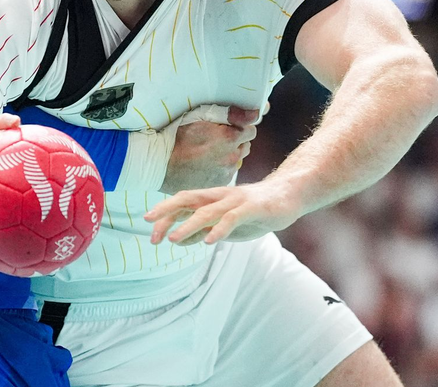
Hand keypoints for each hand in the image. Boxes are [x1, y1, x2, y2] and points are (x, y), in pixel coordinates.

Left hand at [144, 178, 300, 246]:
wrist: (289, 195)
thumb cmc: (254, 211)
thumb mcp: (225, 225)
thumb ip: (204, 230)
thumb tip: (178, 239)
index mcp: (212, 198)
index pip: (182, 202)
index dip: (164, 214)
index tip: (148, 229)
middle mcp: (220, 195)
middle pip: (188, 199)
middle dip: (167, 212)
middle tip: (148, 227)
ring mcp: (236, 200)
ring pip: (207, 210)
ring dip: (188, 225)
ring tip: (173, 239)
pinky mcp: (253, 207)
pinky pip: (233, 218)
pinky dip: (220, 229)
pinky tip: (210, 242)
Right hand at [159, 105, 260, 193]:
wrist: (158, 164)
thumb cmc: (176, 136)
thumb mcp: (199, 116)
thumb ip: (229, 113)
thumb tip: (254, 113)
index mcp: (229, 137)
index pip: (251, 129)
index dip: (240, 125)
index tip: (229, 125)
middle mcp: (232, 156)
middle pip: (245, 144)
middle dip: (236, 139)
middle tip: (217, 137)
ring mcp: (226, 172)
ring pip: (237, 159)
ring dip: (229, 154)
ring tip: (210, 152)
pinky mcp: (219, 183)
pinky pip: (228, 172)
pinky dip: (221, 167)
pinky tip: (206, 164)